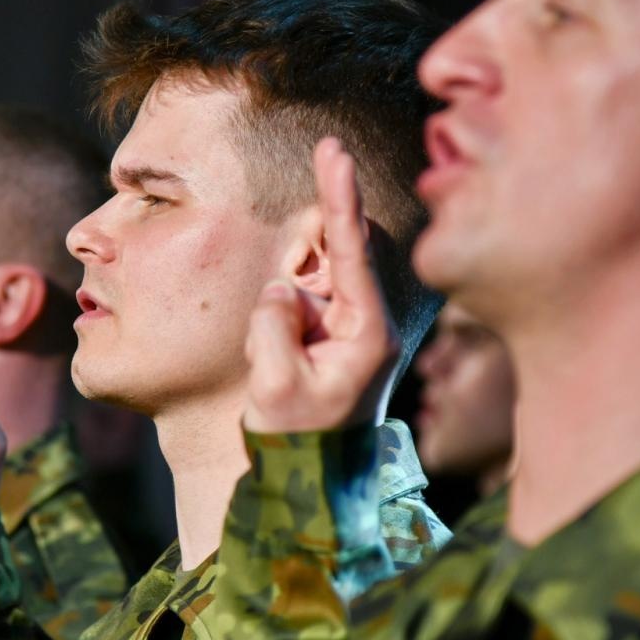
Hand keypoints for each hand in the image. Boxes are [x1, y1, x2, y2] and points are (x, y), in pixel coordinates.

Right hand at [243, 137, 399, 432]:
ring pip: (297, 292)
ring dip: (273, 327)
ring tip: (276, 378)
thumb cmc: (296, 443)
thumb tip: (280, 291)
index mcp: (368, 335)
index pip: (354, 251)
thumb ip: (273, 324)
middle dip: (293, 287)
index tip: (334, 150)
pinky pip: (287, 312)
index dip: (340, 197)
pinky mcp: (324, 339)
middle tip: (285, 341)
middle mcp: (364, 326)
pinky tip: (273, 372)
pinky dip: (271, 333)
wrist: (305, 489)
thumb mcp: (275, 386)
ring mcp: (344, 332)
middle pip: (325, 268)